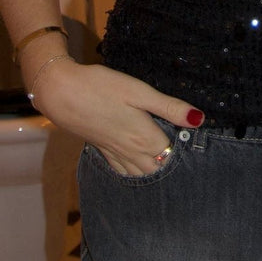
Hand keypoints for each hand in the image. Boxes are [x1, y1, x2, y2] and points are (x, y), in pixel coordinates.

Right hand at [28, 55, 203, 175]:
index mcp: (144, 137)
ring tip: (161, 155)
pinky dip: (132, 172)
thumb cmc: (102, 87)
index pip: (172, 152)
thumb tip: (200, 120)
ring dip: (152, 168)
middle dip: (169, 161)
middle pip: (158, 167)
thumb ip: (170, 107)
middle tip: (178, 145)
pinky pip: (121, 170)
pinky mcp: (102, 150)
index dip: (182, 144)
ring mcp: (115, 153)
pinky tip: (136, 164)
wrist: (62, 93)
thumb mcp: (140, 91)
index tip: (189, 134)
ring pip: (140, 173)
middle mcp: (131, 150)